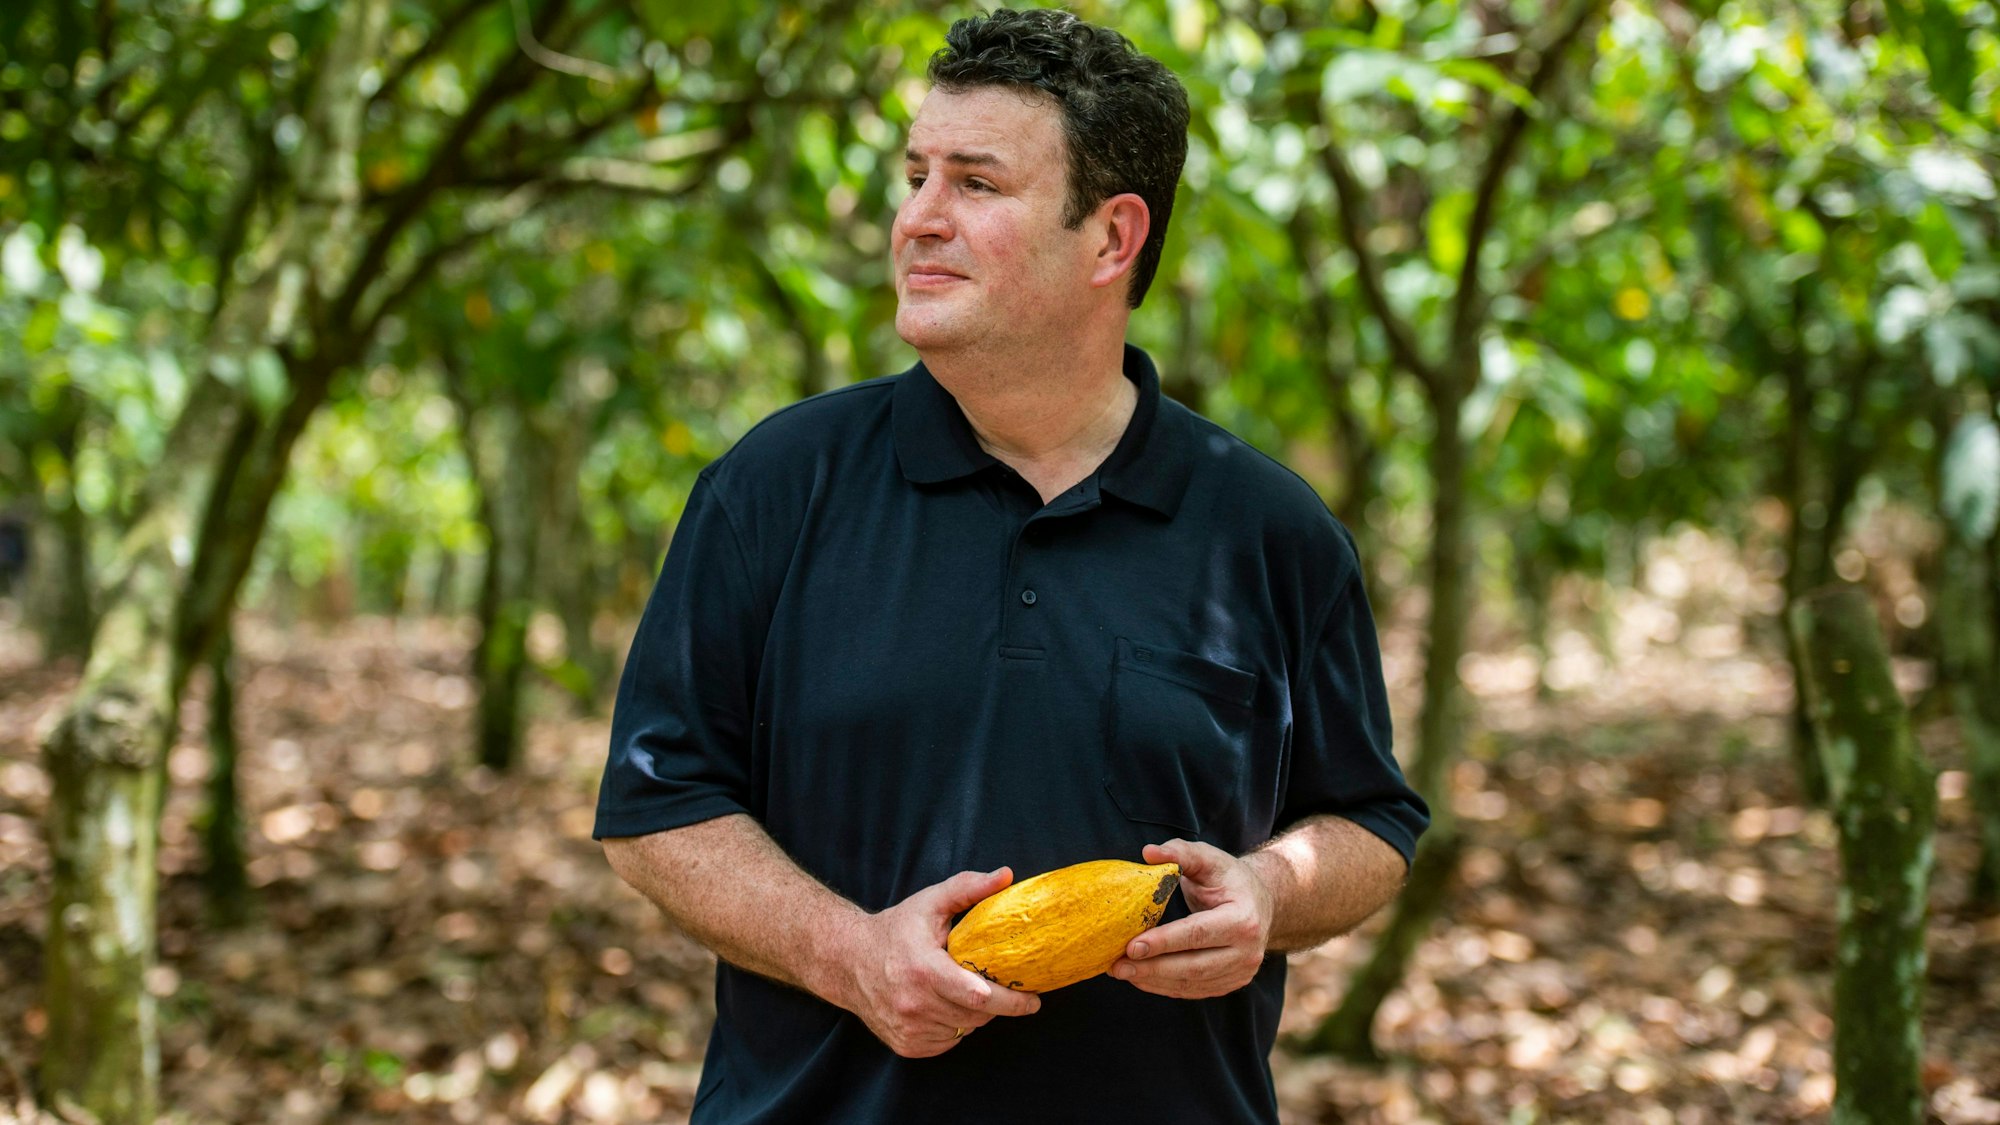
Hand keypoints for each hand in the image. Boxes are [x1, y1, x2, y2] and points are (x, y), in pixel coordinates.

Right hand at [833, 867, 1041, 1057]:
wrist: (848, 961)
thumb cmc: (895, 929)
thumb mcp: (930, 902)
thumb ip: (968, 888)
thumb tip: (1006, 876)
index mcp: (924, 969)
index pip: (977, 996)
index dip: (1010, 1001)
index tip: (1033, 999)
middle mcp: (914, 1004)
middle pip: (976, 1016)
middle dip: (997, 1005)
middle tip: (1007, 991)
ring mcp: (909, 1028)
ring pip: (964, 1031)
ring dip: (976, 1016)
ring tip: (969, 991)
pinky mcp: (906, 1045)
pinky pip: (948, 1042)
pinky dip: (955, 1027)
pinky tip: (946, 1005)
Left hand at [1110, 840, 1273, 998]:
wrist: (1261, 902)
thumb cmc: (1228, 878)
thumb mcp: (1208, 858)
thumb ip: (1180, 852)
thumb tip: (1148, 852)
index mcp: (1243, 918)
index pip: (1198, 934)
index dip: (1163, 942)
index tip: (1130, 946)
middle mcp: (1247, 951)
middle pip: (1194, 966)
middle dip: (1152, 968)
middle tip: (1118, 966)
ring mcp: (1242, 971)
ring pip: (1192, 982)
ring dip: (1154, 980)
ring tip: (1122, 972)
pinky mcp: (1231, 983)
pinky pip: (1194, 990)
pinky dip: (1165, 986)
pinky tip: (1141, 978)